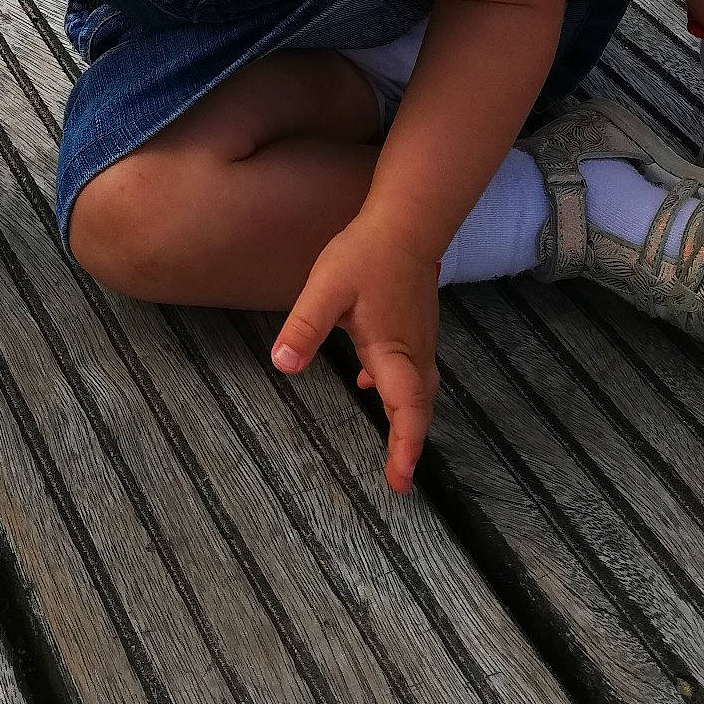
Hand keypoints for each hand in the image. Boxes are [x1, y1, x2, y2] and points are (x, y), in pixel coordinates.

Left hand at [271, 222, 439, 493]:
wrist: (406, 222)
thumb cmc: (367, 254)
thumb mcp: (326, 289)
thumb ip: (305, 327)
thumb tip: (283, 365)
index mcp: (392, 351)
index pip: (406, 409)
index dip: (406, 448)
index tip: (402, 481)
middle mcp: (413, 352)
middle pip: (418, 408)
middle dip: (409, 443)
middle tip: (400, 478)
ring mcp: (419, 338)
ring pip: (419, 390)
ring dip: (407, 417)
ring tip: (394, 442)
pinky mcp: (416, 325)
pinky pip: (413, 369)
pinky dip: (399, 388)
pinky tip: (369, 381)